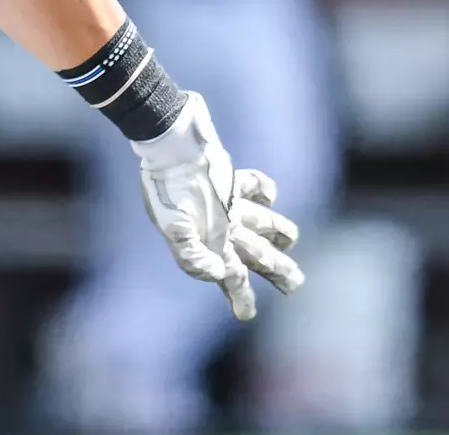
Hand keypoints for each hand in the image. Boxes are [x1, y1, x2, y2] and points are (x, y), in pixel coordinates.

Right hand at [131, 92, 304, 319]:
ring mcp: (231, 207)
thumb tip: (222, 274)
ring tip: (288, 239)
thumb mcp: (174, 229)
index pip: (231, 278)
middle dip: (278, 271)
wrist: (170, 151)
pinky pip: (258, 189)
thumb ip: (193, 258)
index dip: (240, 298)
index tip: (246, 315)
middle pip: (258, 256)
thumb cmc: (170, 192)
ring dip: (281, 234)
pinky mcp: (234, 183)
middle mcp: (224, 229)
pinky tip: (266, 195)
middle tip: (295, 284)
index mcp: (211, 244)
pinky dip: (266, 192)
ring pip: (265, 226)